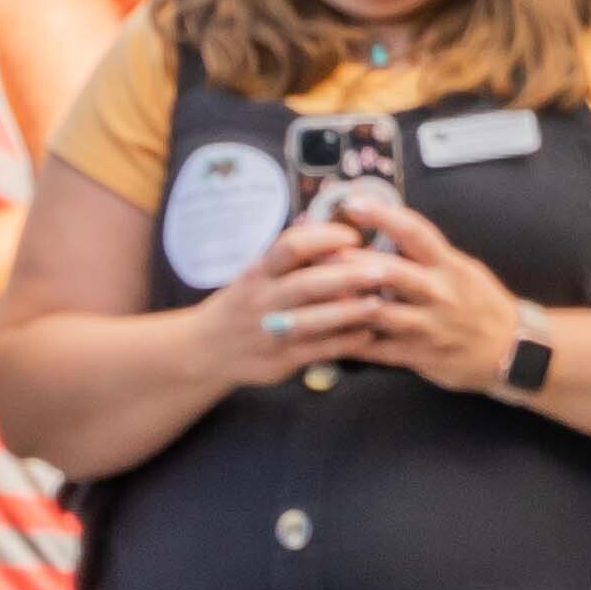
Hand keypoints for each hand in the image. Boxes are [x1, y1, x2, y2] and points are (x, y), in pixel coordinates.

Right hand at [235, 199, 409, 372]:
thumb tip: (334, 229)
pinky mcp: (281, 360)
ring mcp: (271, 331)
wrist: (208, 349)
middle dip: (347, 276)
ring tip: (379, 304)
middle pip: (307, 284)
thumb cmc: (247, 302)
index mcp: (259, 272)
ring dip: (350, 312)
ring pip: (314, 320)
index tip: (353, 236)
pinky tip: (367, 334)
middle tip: (383, 270)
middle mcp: (263, 299)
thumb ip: (291, 259)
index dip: (325, 238)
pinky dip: (345, 342)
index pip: (291, 246)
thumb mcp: (258, 274)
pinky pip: (318, 350)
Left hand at [314, 210, 538, 399]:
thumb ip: (426, 254)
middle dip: (351, 263)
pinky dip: (351, 343)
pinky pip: (379, 349)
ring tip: (311, 299)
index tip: (352, 203)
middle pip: (391, 271)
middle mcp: (439, 292)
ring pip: (379, 313)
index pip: (415, 232)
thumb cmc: (480, 303)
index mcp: (449, 265)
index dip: (383, 215)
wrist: (511, 349)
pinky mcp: (421, 355)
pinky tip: (325, 337)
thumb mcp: (462, 269)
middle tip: (317, 256)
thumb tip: (387, 227)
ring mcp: (429, 325)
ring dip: (342, 306)